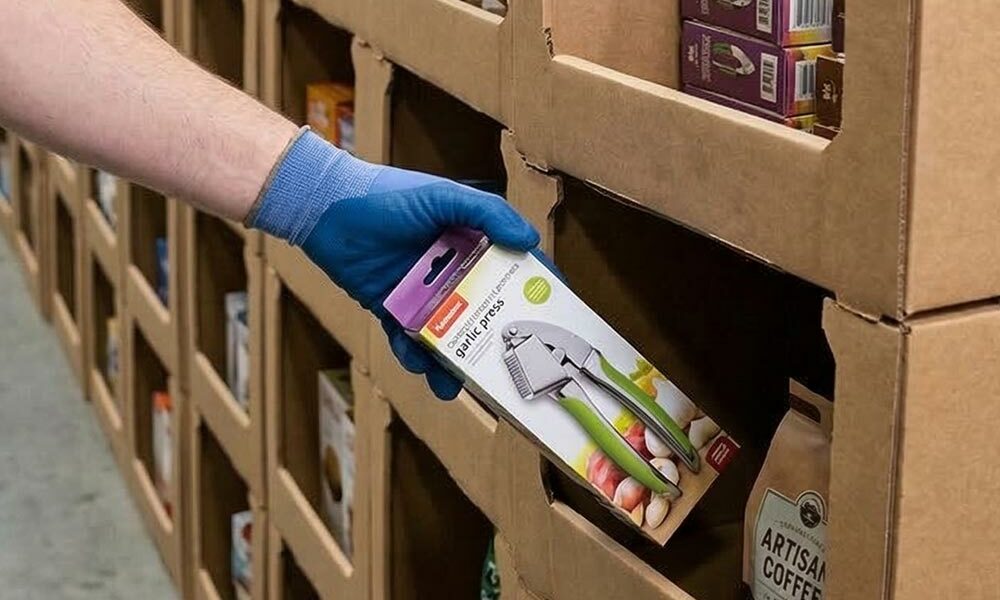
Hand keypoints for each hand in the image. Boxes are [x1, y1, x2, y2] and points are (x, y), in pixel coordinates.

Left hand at [246, 130, 538, 399]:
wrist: (325, 209)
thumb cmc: (386, 196)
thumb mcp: (442, 197)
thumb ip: (487, 213)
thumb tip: (530, 240)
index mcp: (472, 241)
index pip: (514, 266)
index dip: (535, 290)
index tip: (555, 317)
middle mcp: (453, 270)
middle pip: (483, 310)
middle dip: (495, 340)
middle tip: (509, 370)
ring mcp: (423, 293)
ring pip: (447, 334)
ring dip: (453, 361)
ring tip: (455, 386)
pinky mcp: (392, 308)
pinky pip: (408, 341)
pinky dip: (414, 356)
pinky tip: (419, 366)